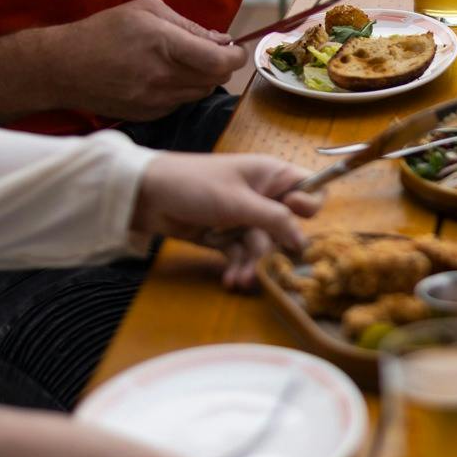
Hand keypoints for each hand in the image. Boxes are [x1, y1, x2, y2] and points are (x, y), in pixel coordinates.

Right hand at [42, 0, 248, 121]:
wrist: (63, 68)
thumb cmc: (105, 31)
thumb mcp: (147, 10)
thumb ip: (188, 25)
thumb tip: (221, 40)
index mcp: (164, 45)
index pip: (219, 61)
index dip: (236, 56)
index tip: (235, 49)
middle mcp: (162, 77)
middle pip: (215, 79)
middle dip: (220, 65)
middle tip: (208, 52)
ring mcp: (155, 100)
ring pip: (200, 93)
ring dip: (201, 79)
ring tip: (181, 63)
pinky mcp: (148, 115)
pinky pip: (181, 103)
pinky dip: (182, 91)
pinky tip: (163, 77)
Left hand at [133, 153, 321, 290]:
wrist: (146, 195)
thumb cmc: (197, 185)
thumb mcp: (238, 202)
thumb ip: (274, 220)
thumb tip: (303, 241)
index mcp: (272, 176)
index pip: (310, 189)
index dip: (308, 205)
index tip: (292, 212)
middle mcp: (263, 196)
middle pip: (286, 227)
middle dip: (274, 248)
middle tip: (265, 264)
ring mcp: (244, 217)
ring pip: (263, 245)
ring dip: (253, 264)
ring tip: (239, 281)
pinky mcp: (225, 235)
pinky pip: (242, 254)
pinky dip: (237, 267)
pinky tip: (229, 280)